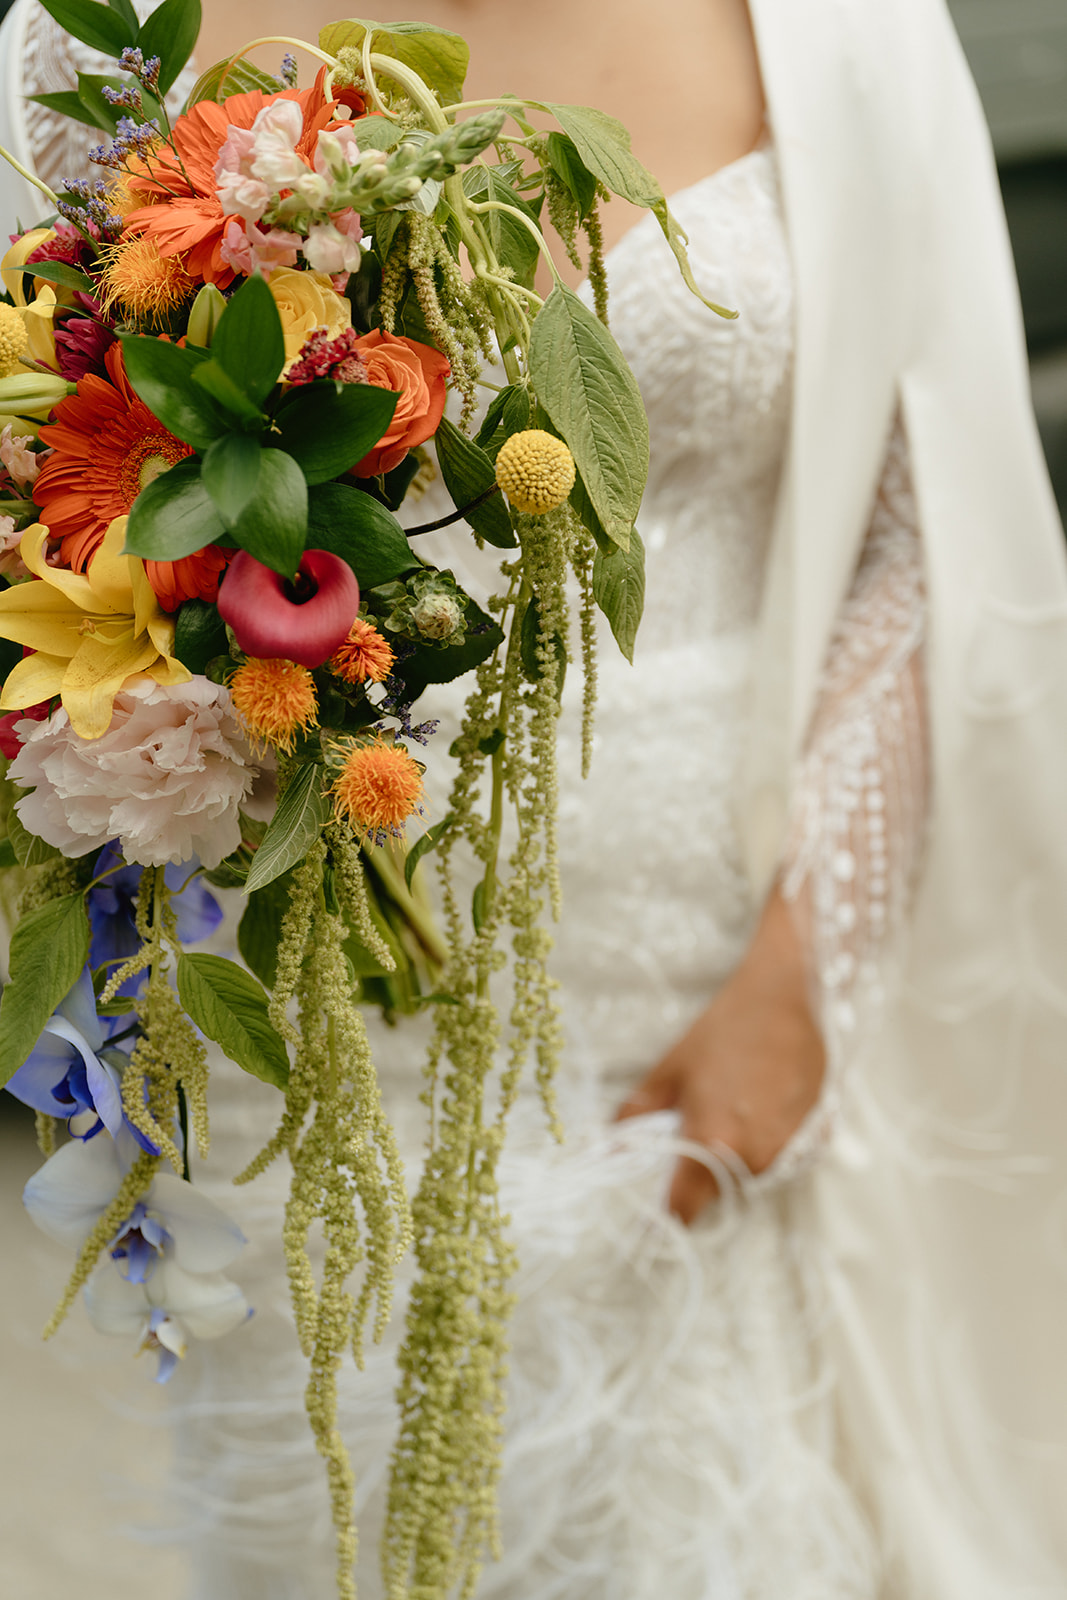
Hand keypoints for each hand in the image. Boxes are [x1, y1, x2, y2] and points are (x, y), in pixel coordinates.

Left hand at [616, 889, 825, 1223]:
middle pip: (718, 1194)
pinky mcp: (817, 1140)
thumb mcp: (669, 1070)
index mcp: (714, 1144)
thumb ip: (635, 1116)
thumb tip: (609, 1148)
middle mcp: (755, 1159)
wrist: (790, 998)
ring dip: (735, 1159)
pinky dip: (766, 1144)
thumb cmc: (724, 1030)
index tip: (656, 1203)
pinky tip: (762, 1105)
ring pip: (750, 1177)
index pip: (684, 1210)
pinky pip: (781, 1159)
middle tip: (695, 1130)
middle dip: (701, 1174)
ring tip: (732, 1108)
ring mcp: (791, 1151)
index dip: (666, 1211)